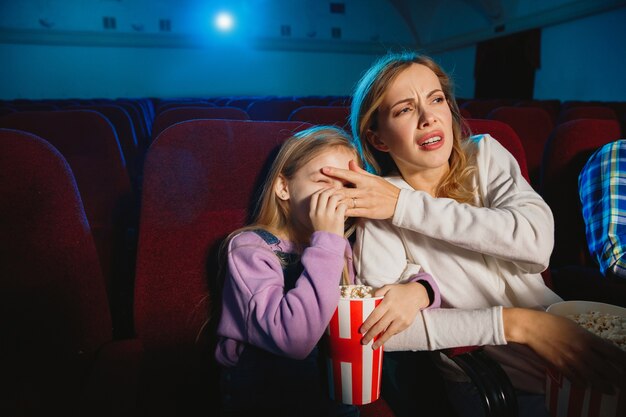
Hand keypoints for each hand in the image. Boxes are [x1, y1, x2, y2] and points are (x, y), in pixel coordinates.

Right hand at [309, 187, 346, 236]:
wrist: (327, 245)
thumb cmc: (323, 233)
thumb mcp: (315, 221)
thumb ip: (317, 210)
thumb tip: (324, 199)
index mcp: (312, 213)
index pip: (315, 196)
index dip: (322, 191)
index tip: (327, 191)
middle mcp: (319, 212)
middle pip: (324, 194)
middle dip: (331, 190)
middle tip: (337, 190)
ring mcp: (328, 215)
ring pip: (334, 197)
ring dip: (340, 195)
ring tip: (343, 196)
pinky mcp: (337, 219)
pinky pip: (342, 205)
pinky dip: (345, 203)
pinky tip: (347, 205)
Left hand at [322, 160, 399, 219]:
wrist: (399, 203)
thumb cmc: (385, 189)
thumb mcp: (374, 178)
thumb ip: (360, 172)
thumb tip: (350, 162)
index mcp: (366, 180)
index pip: (348, 174)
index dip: (335, 171)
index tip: (324, 169)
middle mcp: (365, 190)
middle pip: (344, 190)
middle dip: (331, 190)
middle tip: (319, 190)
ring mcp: (366, 202)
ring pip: (347, 202)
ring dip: (335, 202)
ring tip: (324, 201)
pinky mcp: (368, 212)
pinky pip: (353, 212)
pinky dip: (343, 212)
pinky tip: (335, 211)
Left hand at [359, 282, 429, 349]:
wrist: (417, 294)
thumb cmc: (399, 291)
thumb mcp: (389, 287)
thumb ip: (379, 291)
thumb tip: (370, 297)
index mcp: (388, 303)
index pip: (375, 316)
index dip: (367, 324)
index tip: (361, 331)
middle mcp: (394, 312)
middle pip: (380, 326)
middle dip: (370, 335)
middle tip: (363, 341)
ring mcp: (401, 319)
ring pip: (388, 332)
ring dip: (380, 341)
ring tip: (373, 347)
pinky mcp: (407, 324)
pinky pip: (396, 331)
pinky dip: (389, 335)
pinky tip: (383, 338)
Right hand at [503, 308, 625, 393]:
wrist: (531, 327)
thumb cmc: (552, 322)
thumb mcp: (574, 326)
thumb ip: (587, 338)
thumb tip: (598, 348)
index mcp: (588, 337)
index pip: (612, 352)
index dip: (623, 361)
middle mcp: (583, 350)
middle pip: (606, 368)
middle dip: (617, 378)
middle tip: (623, 384)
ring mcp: (571, 359)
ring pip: (592, 377)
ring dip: (603, 385)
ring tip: (610, 390)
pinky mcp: (560, 366)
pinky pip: (575, 379)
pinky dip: (583, 384)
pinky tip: (587, 386)